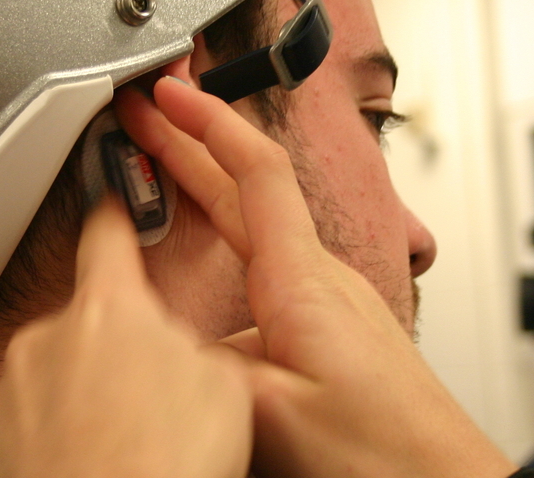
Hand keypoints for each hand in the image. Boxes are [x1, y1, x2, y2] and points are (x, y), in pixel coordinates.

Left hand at [0, 196, 252, 477]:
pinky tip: (85, 470)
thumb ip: (194, 345)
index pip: (105, 239)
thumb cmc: (166, 462)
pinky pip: (24, 435)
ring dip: (78, 404)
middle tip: (150, 399)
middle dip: (112, 353)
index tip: (107, 199)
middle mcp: (44, 341)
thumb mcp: (223, 385)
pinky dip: (49, 449)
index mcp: (106, 310)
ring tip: (121, 448)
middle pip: (84, 327)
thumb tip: (181, 352)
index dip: (111, 215)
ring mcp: (7, 398)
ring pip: (50, 384)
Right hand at [116, 73, 513, 477]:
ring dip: (206, 197)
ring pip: (257, 234)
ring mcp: (330, 306)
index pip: (254, 171)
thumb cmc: (387, 454)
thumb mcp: (273, 413)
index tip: (166, 92)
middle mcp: (320, 281)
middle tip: (146, 115)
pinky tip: (206, 274)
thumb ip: (208, 370)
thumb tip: (166, 349)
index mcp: (301, 282)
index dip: (205, 122)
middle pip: (247, 191)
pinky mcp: (335, 336)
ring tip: (161, 180)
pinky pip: (269, 276)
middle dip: (191, 146)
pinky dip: (225, 250)